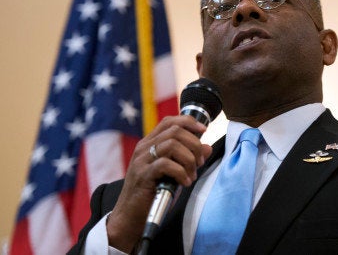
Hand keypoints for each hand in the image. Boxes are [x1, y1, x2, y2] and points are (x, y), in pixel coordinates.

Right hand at [106, 115, 211, 251]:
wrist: (129, 216)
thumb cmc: (153, 193)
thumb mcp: (174, 172)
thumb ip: (188, 158)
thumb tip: (207, 147)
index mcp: (150, 143)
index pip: (170, 121)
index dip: (189, 122)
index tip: (204, 131)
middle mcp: (144, 148)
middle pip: (175, 131)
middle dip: (194, 145)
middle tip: (199, 163)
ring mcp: (142, 160)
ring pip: (172, 145)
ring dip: (189, 159)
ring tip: (191, 175)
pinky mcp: (143, 175)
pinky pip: (166, 164)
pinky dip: (181, 172)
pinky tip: (184, 183)